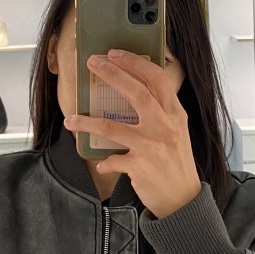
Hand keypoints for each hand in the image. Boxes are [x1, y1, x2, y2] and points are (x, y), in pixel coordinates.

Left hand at [63, 49, 201, 218]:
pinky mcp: (141, 167)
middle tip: (93, 63)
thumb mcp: (176, 131)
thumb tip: (133, 89)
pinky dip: (105, 162)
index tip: (115, 53)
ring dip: (87, 122)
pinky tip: (102, 164)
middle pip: (137, 93)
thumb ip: (161, 111)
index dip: (135, 63)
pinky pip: (113, 160)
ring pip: (113, 127)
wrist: (183, 200)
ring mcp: (153, 146)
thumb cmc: (176, 162)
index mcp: (175, 114)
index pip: (157, 79)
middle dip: (113, 74)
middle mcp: (166, 126)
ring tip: (71, 120)